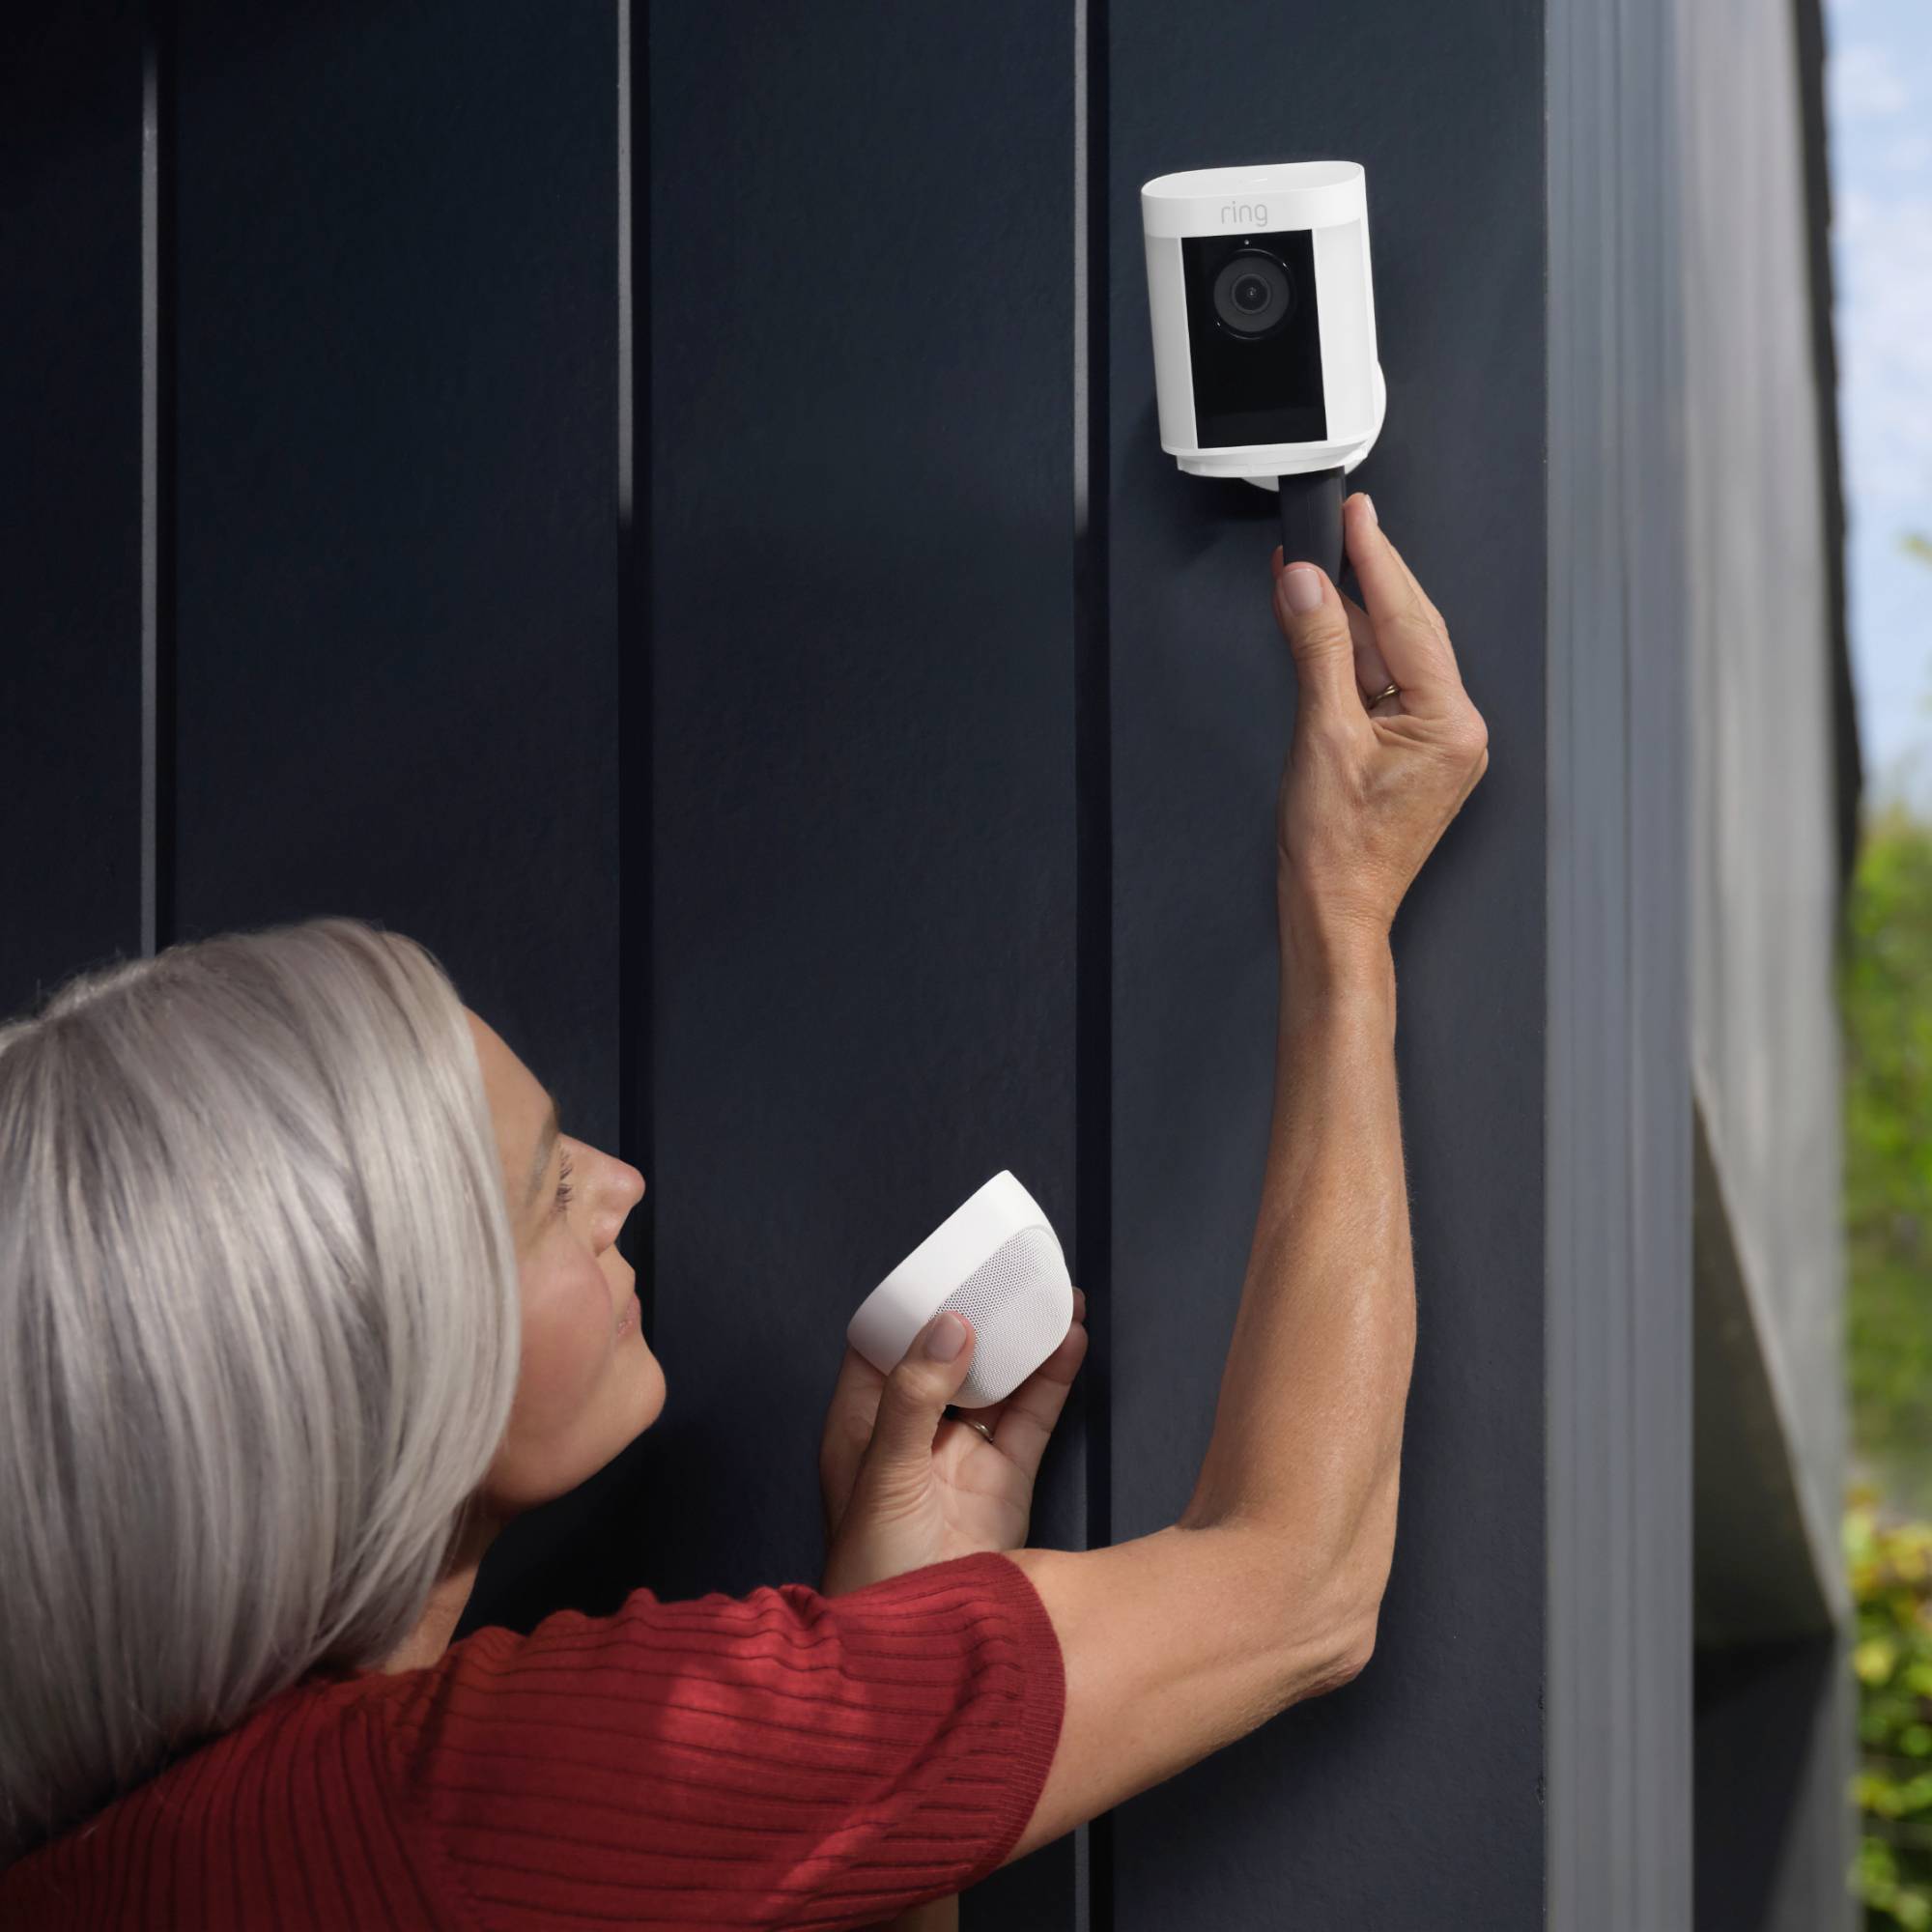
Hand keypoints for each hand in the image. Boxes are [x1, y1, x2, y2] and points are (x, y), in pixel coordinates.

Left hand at [817, 1288, 1087, 1597]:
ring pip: (995, 1380)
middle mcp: (911, 1432)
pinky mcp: (1005, 1480)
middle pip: (947, 1354)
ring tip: (1051, 1292)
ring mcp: (961, 1455)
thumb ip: (915, 1398)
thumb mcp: (886, 1478)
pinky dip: (1051, 1378)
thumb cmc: (874, 1573)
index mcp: (861, 1424)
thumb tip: (951, 1325)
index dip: (912, 1302)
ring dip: (1021, 1339)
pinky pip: (1031, 1416)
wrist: (924, 1658)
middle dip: (979, 1312)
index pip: (881, 1343)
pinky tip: (1068, 1340)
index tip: (946, 1263)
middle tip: (1011, 1268)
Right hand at [1269, 494, 1487, 953]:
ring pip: (1393, 655)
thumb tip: (1310, 587)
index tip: (1357, 517)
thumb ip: (1317, 649)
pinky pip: (1385, 686)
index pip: (1408, 619)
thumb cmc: (1337, 852)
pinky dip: (1351, 658)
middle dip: (1367, 579)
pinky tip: (1322, 633)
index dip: (1377, 560)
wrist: (1333, 910)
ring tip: (1308, 580)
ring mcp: (1437, 742)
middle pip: (1409, 629)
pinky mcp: (1413, 753)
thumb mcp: (1321, 735)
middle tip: (1335, 530)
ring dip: (1350, 619)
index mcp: (1451, 723)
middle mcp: (1456, 730)